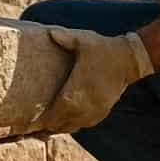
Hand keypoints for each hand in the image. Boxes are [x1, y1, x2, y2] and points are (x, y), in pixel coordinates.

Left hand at [35, 27, 155, 132]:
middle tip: (33, 125)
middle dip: (48, 125)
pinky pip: (83, 125)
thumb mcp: (84, 40)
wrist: (129, 60)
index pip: (55, 112)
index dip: (42, 119)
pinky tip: (65, 123)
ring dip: (59, 127)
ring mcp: (94, 110)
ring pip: (72, 127)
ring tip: (46, 127)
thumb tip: (50, 33)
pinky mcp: (102, 111)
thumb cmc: (103, 49)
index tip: (30, 121)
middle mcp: (84, 105)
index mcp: (76, 91)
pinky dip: (72, 126)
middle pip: (61, 123)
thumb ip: (65, 38)